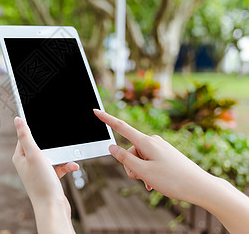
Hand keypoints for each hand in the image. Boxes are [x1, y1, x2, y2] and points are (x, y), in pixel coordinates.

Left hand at [12, 117, 77, 233]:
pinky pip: (58, 166)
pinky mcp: (49, 178)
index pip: (24, 136)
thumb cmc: (41, 183)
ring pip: (52, 155)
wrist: (52, 208)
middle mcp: (27, 163)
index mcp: (20, 157)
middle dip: (53, 144)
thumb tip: (17, 119)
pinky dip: (66, 165)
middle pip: (40, 145)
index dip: (33, 129)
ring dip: (62, 155)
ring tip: (69, 158)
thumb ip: (26, 136)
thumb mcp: (34, 154)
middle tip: (60, 142)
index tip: (43, 122)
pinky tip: (73, 166)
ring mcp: (38, 171)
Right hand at [93, 109, 211, 203]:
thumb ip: (124, 159)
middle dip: (131, 166)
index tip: (95, 111)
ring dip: (141, 171)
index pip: (121, 127)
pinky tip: (156, 183)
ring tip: (153, 183)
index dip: (106, 119)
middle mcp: (152, 141)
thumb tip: (112, 147)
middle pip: (130, 151)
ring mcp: (160, 147)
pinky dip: (149, 171)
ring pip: (139, 158)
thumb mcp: (143, 171)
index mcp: (146, 142)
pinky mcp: (165, 153)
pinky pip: (149, 160)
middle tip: (144, 179)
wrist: (200, 186)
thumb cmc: (173, 180)